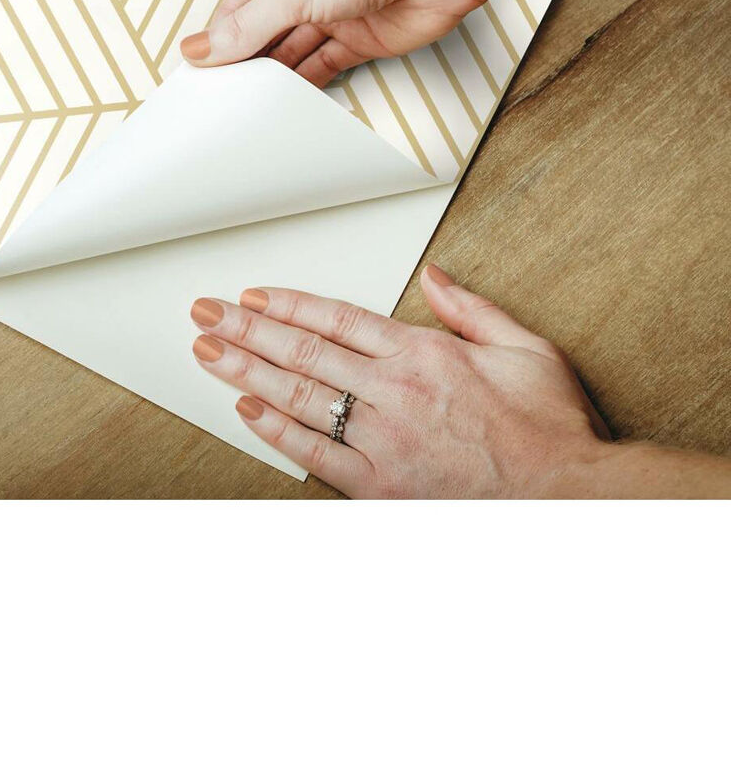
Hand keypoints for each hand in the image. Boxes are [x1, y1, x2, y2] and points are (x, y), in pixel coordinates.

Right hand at [179, 0, 502, 85]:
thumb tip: (199, 49)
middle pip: (263, 33)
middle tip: (222, 98)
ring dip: (276, 77)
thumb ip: (245, 27)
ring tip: (251, 106)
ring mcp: (335, 13)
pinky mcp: (363, 40)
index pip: (236, 8)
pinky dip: (308, 85)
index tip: (200, 75)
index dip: (217, 41)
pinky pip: (326, 67)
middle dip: (246, 62)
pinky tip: (289, 103)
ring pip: (294, 53)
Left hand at [189, 264, 611, 497]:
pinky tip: (247, 409)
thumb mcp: (526, 348)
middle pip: (303, 351)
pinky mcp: (381, 485)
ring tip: (208, 351)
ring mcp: (383, 439)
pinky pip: (315, 454)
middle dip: (247, 327)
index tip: (253, 293)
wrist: (569, 499)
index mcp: (424, 354)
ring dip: (246, 370)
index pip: (337, 318)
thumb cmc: (549, 429)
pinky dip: (276, 430)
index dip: (288, 303)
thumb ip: (471, 309)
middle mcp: (395, 392)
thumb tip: (434, 276)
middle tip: (206, 312)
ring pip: (299, 396)